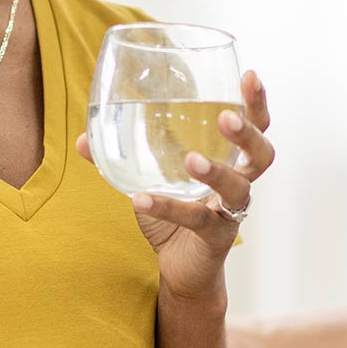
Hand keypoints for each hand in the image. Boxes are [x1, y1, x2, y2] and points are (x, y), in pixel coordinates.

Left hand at [76, 68, 272, 303]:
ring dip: (216, 170)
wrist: (180, 272)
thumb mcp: (149, 183)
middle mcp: (239, 185)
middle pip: (262, 154)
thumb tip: (83, 138)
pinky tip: (140, 200)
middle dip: (248, 132)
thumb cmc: (173, 220)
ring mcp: (230, 213)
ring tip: (191, 159)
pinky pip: (196, 220)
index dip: (255, 102)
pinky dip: (167, 208)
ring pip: (238, 187)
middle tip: (226, 116)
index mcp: (230, 163)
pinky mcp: (216, 238)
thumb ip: (122, 159)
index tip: (249, 75)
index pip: (255, 127)